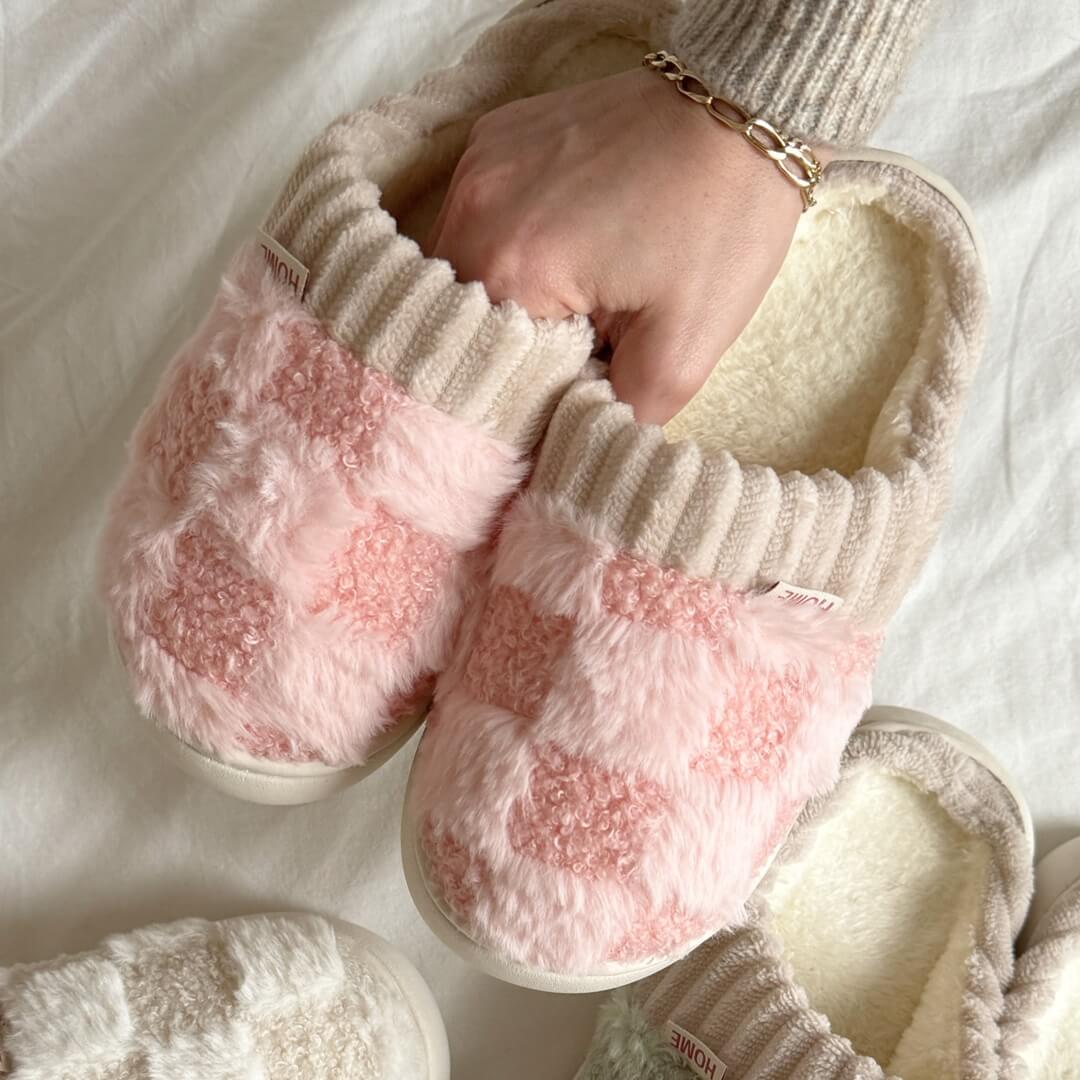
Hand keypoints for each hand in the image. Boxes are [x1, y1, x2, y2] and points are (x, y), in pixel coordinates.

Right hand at [428, 67, 826, 423]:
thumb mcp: (686, 349)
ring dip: (500, 300)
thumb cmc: (721, 222)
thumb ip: (617, 418)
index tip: (560, 399)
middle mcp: (473, 208)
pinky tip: (556, 251)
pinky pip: (477, 218)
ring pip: (461, 269)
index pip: (475, 366)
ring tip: (562, 303)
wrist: (748, 105)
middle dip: (505, 349)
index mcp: (510, 265)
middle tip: (567, 353)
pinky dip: (505, 249)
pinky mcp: (495, 138)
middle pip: (459, 319)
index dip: (514, 396)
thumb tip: (567, 447)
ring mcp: (479, 163)